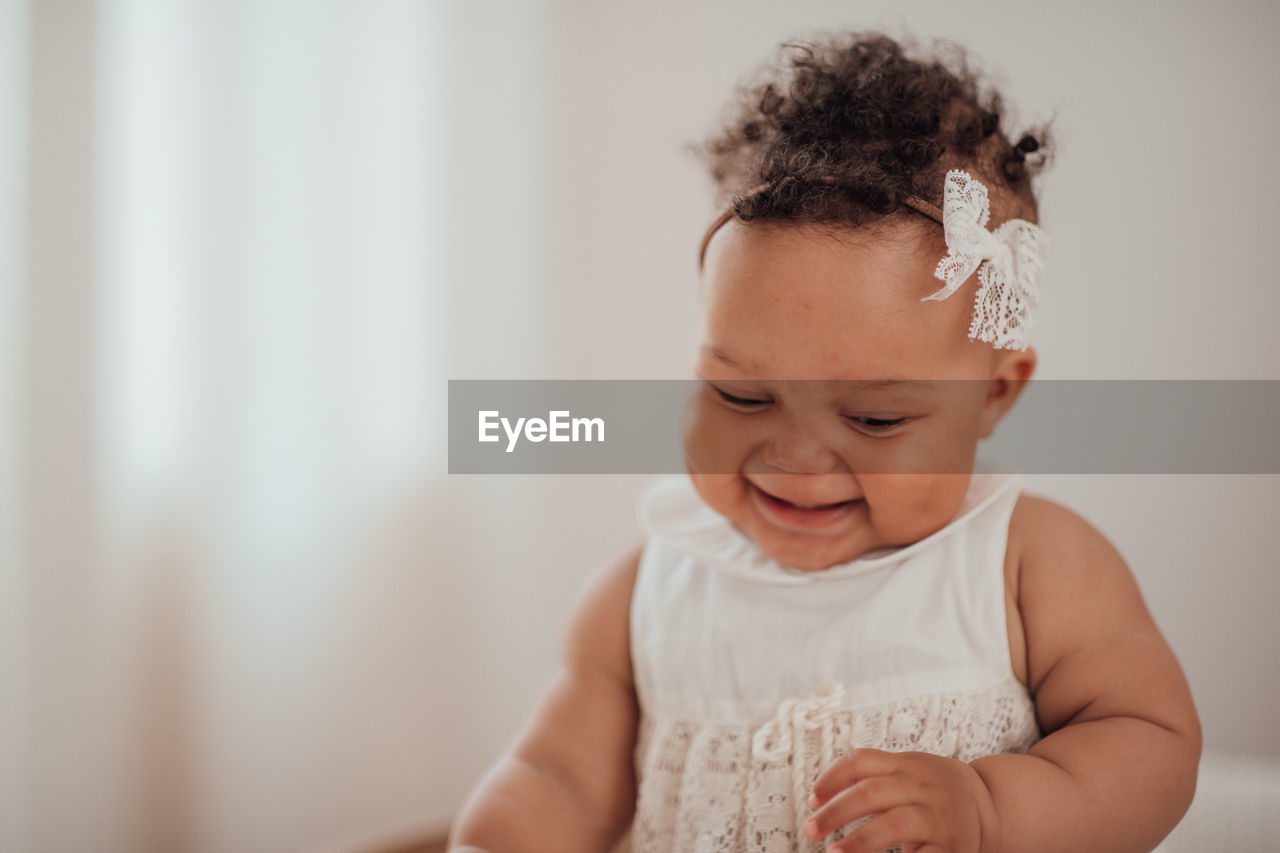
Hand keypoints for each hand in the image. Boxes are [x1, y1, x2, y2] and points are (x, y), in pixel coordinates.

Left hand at [804, 748, 997, 852]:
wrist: (989, 803)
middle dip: (836, 812)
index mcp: (905, 764)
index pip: (861, 761)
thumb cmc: (933, 789)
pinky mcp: (949, 844)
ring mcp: (937, 815)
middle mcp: (921, 786)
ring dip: (860, 841)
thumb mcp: (906, 771)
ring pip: (894, 824)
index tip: (812, 800)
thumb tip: (819, 799)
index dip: (832, 778)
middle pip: (872, 792)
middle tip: (811, 829)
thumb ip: (869, 777)